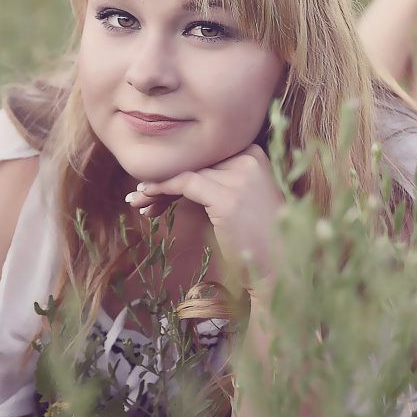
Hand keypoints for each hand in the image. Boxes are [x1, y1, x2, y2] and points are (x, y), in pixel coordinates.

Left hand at [125, 144, 284, 296]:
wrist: (279, 264)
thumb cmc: (259, 235)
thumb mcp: (243, 196)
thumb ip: (220, 178)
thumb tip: (182, 173)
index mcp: (255, 153)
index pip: (206, 152)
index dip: (181, 165)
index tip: (157, 183)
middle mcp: (249, 158)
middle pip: (195, 160)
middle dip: (166, 176)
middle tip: (140, 194)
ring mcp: (240, 176)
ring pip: (186, 171)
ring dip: (157, 186)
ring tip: (136, 200)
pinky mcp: (226, 197)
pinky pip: (184, 183)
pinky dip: (160, 188)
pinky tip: (144, 196)